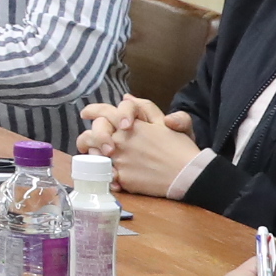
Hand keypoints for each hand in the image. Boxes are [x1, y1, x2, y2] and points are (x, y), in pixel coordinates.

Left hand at [80, 97, 195, 194]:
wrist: (189, 174)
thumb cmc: (179, 147)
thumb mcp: (164, 122)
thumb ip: (144, 107)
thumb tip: (126, 97)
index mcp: (130, 125)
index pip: (103, 112)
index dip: (92, 111)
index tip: (85, 113)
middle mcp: (120, 141)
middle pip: (91, 134)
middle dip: (87, 137)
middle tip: (88, 142)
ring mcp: (119, 160)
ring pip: (93, 155)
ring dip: (93, 155)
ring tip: (98, 157)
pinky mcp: (123, 179)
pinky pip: (104, 175)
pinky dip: (105, 175)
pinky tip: (110, 175)